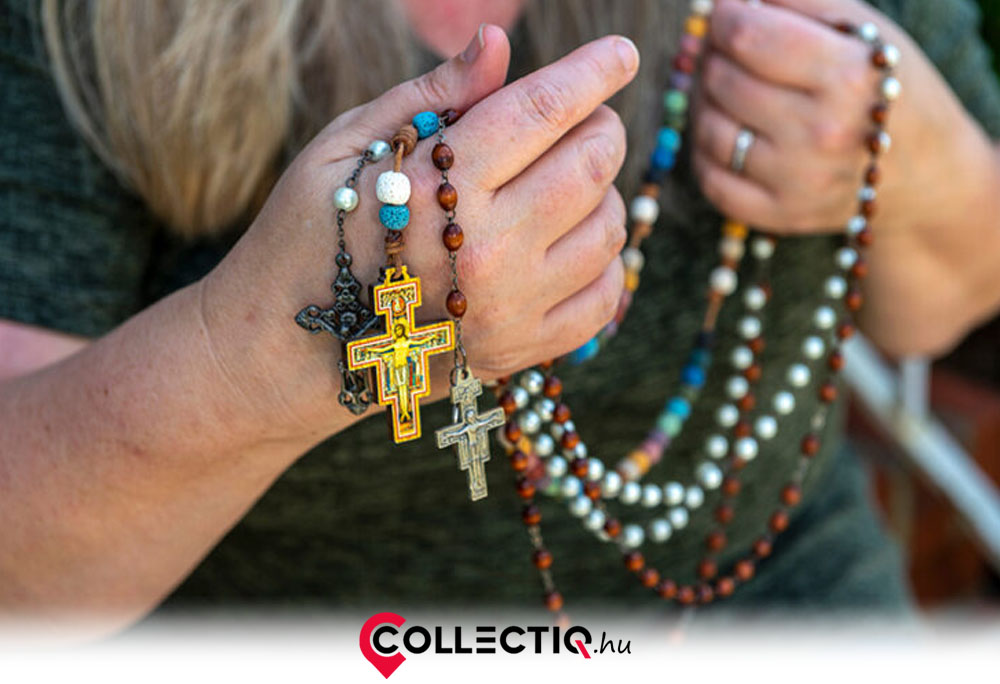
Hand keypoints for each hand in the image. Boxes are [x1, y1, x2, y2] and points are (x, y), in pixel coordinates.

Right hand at [200, 26, 639, 437]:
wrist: (287, 351)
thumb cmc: (308, 236)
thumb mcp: (347, 148)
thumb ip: (431, 96)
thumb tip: (498, 43)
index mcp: (438, 184)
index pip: (544, 109)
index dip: (594, 71)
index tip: (622, 54)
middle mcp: (485, 249)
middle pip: (592, 163)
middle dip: (599, 126)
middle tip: (577, 123)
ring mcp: (508, 309)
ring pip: (608, 229)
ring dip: (599, 194)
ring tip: (559, 188)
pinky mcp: (518, 353)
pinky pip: (603, 299)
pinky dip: (602, 263)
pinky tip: (566, 247)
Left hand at [692, 0, 990, 236]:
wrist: (922, 170)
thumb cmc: (885, 87)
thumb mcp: (864, 30)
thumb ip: (799, 2)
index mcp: (845, 76)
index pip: (746, 37)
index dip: (723, 18)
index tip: (727, 14)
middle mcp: (821, 133)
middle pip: (722, 80)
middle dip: (715, 57)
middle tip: (730, 54)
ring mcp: (798, 181)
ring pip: (708, 129)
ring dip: (706, 103)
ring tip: (727, 91)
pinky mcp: (780, 215)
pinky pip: (710, 180)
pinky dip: (706, 153)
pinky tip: (727, 133)